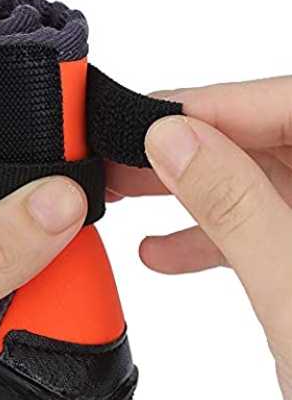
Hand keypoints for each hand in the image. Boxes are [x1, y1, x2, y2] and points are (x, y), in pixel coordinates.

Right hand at [107, 77, 291, 399]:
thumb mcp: (290, 295)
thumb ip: (234, 208)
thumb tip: (174, 141)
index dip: (216, 105)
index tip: (149, 119)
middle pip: (265, 141)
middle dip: (187, 150)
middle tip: (124, 156)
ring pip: (251, 183)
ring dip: (186, 192)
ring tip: (127, 196)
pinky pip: (250, 227)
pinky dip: (203, 237)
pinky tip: (160, 251)